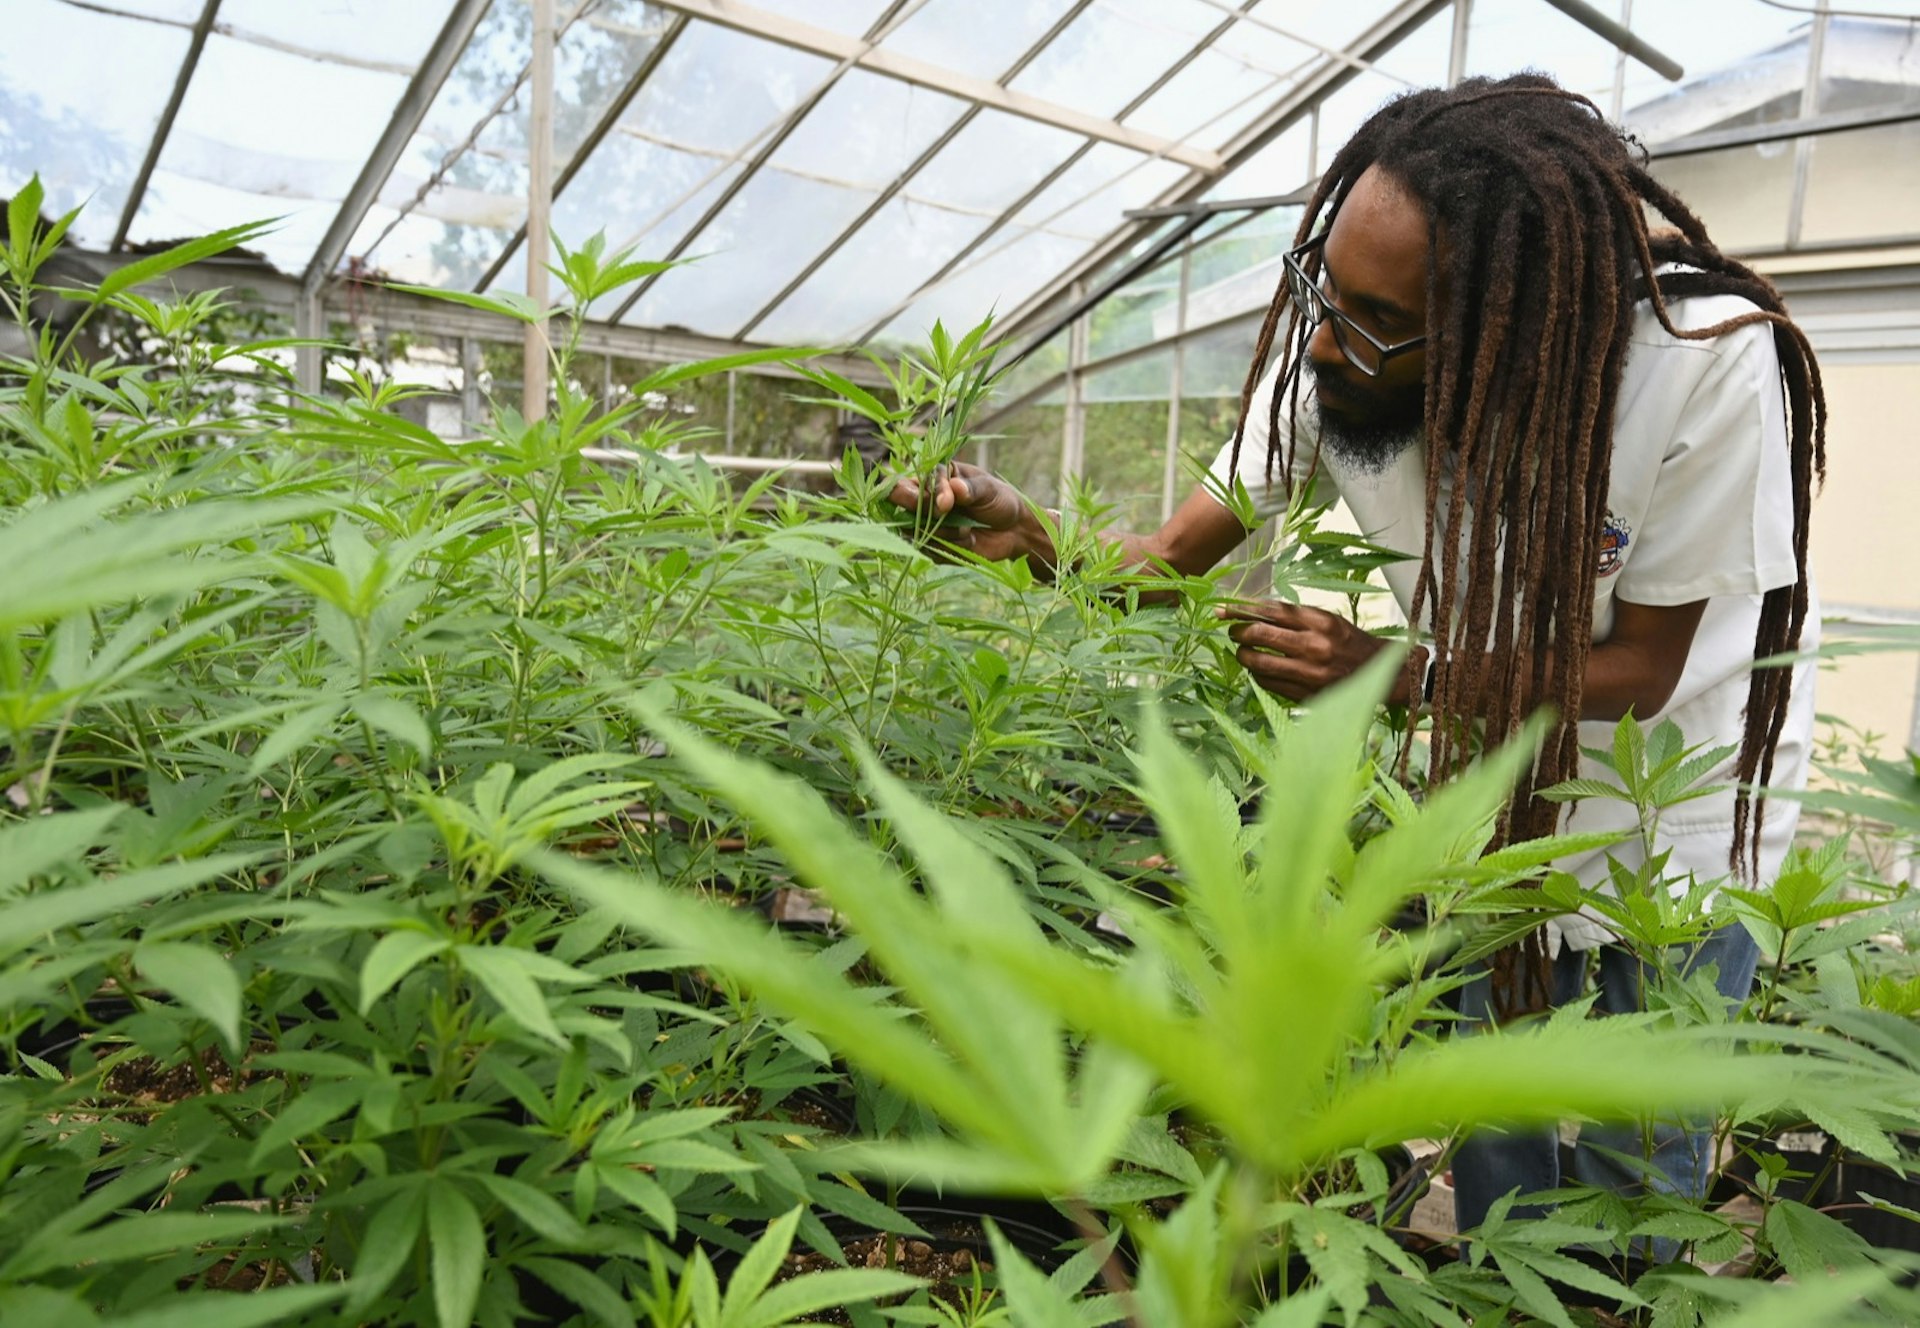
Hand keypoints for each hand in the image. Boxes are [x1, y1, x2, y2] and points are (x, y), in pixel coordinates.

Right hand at [888, 461, 1049, 565]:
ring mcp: (925, 525)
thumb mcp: (989, 489)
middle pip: (900, 508)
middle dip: (926, 516)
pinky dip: (949, 548)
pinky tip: (966, 541)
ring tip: (966, 530)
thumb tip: (955, 487)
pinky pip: (928, 550)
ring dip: (943, 533)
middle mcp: (923, 500)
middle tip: (949, 515)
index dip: (914, 494)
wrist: (1013, 531)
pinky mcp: (933, 546)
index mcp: (933, 478)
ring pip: (914, 532)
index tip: (945, 504)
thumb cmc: (999, 500)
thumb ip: (971, 488)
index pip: (905, 483)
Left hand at [1217, 600, 1398, 702]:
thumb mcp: (1326, 620)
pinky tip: (1260, 668)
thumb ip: (1293, 616)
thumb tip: (1250, 612)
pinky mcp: (1305, 694)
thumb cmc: (1348, 642)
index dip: (1240, 609)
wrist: (1379, 674)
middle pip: (1258, 634)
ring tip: (1243, 652)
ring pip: (1257, 662)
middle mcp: (1314, 645)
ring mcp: (1309, 672)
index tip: (1222, 610)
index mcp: (1320, 621)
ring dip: (1242, 655)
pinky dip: (1257, 674)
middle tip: (1233, 632)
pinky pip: (1267, 682)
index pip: (1270, 610)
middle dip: (1237, 632)